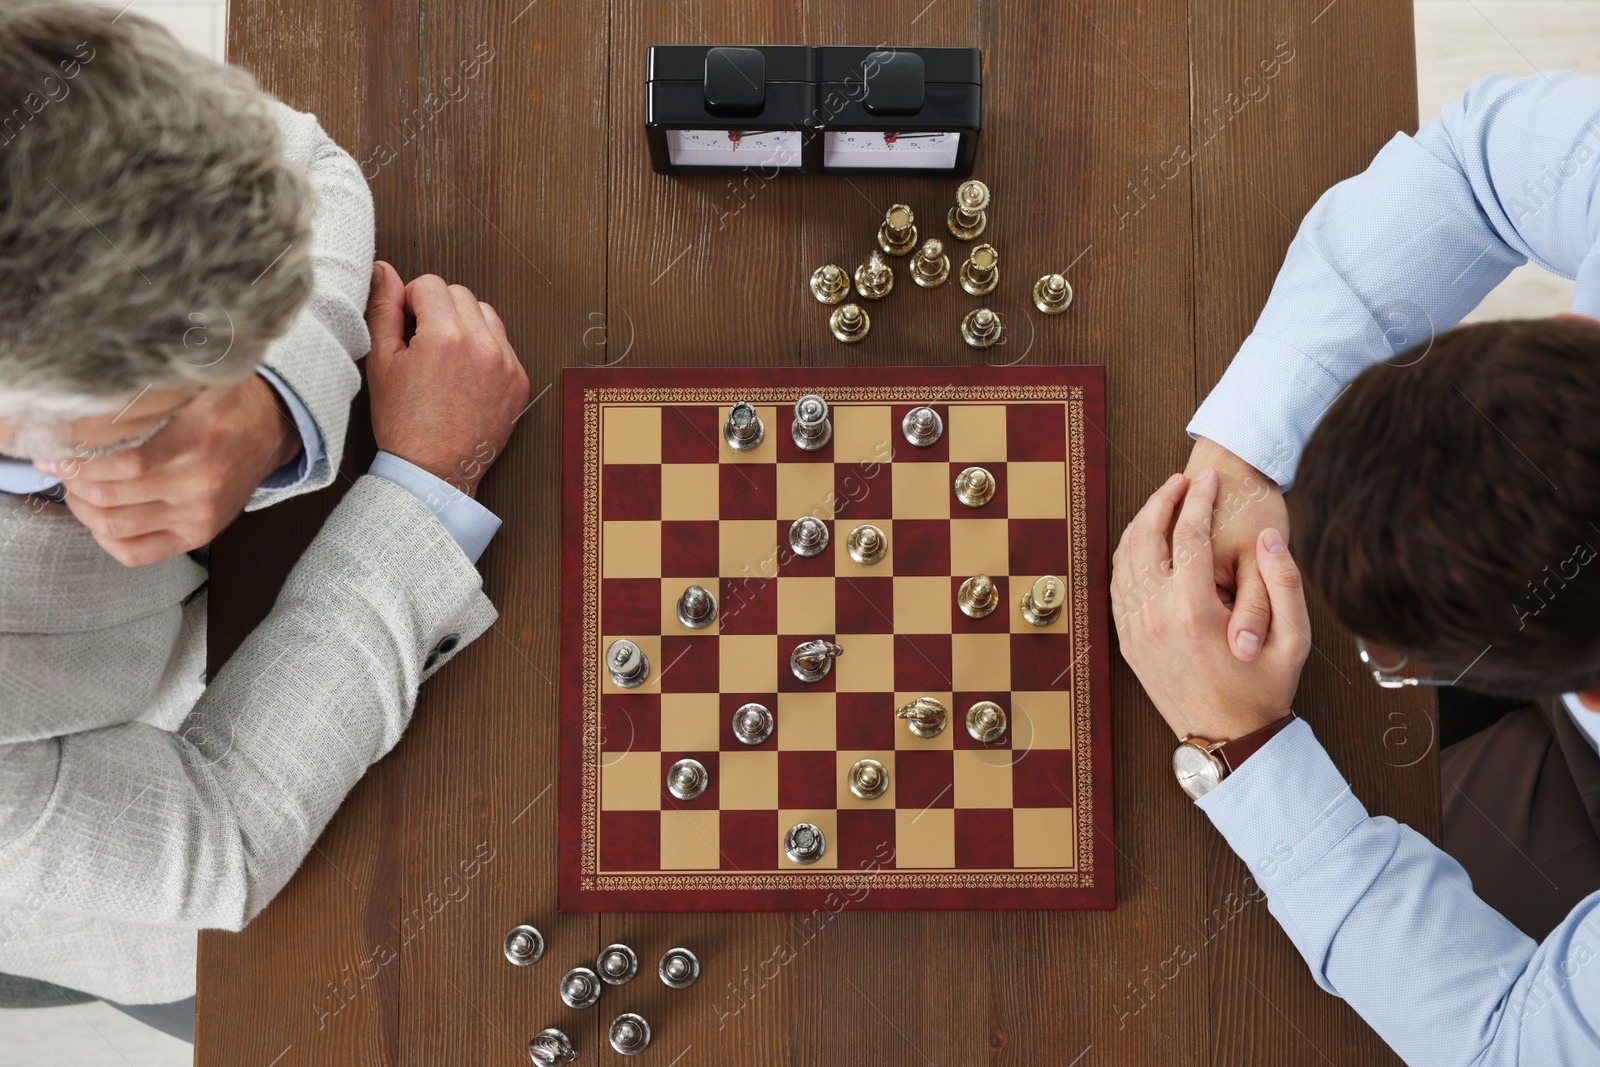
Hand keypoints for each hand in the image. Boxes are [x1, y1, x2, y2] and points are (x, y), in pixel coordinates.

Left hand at [42, 376, 298, 566]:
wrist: (272, 428)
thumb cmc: (229, 403)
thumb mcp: (193, 383)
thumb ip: (148, 394)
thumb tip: (87, 408)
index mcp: (196, 443)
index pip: (119, 464)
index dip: (77, 463)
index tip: (55, 452)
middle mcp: (199, 484)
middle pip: (110, 497)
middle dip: (73, 483)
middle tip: (62, 468)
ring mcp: (200, 515)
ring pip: (116, 527)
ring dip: (84, 509)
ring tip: (78, 490)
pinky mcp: (200, 534)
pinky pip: (137, 553)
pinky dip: (107, 540)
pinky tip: (100, 518)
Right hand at [365, 262, 529, 496]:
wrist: (434, 472)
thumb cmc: (404, 424)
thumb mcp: (381, 362)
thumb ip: (384, 309)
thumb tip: (385, 271)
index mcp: (446, 336)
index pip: (430, 284)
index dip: (410, 301)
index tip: (405, 326)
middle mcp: (483, 346)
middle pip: (460, 294)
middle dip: (438, 309)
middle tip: (422, 343)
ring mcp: (507, 364)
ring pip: (486, 314)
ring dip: (465, 324)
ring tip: (445, 357)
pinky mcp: (520, 381)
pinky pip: (503, 344)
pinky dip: (485, 349)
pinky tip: (464, 376)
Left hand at [1112, 468, 1310, 741]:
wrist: (1229, 741)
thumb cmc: (1266, 690)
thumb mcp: (1295, 641)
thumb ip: (1286, 583)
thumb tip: (1270, 537)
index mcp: (1194, 612)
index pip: (1188, 535)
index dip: (1198, 499)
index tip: (1208, 476)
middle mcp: (1156, 618)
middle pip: (1145, 539)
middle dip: (1161, 502)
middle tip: (1180, 480)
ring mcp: (1136, 631)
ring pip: (1124, 560)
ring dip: (1140, 525)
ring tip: (1163, 503)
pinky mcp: (1129, 642)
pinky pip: (1118, 587)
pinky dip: (1127, 556)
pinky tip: (1145, 542)